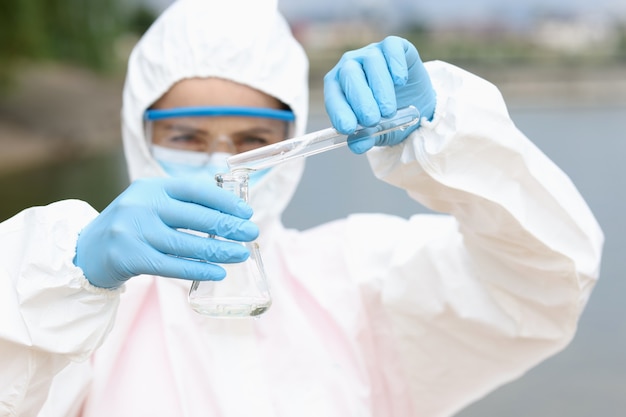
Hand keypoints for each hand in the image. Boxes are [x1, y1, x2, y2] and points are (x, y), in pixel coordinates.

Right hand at [74, 177, 258, 287]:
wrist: (88, 250)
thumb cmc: (132, 225)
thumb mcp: (152, 203)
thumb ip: (183, 203)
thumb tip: (230, 208)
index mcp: (152, 187)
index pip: (195, 189)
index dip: (224, 201)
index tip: (246, 212)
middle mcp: (142, 206)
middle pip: (195, 217)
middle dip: (228, 226)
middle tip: (252, 233)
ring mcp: (134, 232)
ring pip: (187, 244)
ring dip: (219, 251)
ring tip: (240, 254)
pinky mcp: (130, 258)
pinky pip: (173, 266)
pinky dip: (199, 270)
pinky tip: (218, 272)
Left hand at [324, 36, 435, 153]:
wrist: (417, 104)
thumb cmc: (389, 117)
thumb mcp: (378, 133)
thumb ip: (366, 138)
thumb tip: (357, 145)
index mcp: (340, 87)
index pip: (333, 95)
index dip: (339, 111)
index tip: (348, 128)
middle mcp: (352, 66)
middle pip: (349, 74)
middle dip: (360, 99)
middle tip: (372, 119)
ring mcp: (373, 53)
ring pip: (371, 62)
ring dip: (379, 88)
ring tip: (388, 111)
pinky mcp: (395, 46)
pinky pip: (391, 48)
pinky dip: (395, 64)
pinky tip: (400, 81)